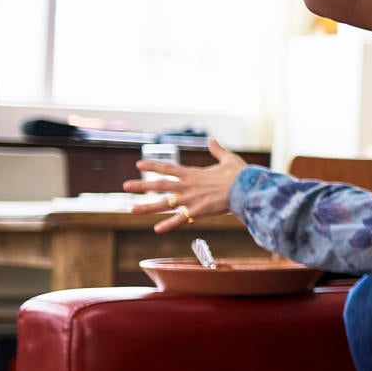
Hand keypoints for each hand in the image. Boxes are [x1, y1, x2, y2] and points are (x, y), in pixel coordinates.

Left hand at [124, 138, 246, 232]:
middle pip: (160, 185)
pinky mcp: (198, 212)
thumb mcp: (228, 159)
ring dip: (147, 207)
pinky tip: (157, 230)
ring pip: (164, 204)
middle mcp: (187, 186)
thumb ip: (217, 150)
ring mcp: (191, 199)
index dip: (152, 166)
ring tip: (132, 209)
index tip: (138, 165)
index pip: (168, 168)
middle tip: (125, 186)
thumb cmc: (240, 174)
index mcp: (193, 174)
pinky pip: (180, 219)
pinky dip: (168, 225)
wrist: (246, 189)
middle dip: (141, 186)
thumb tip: (212, 140)